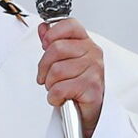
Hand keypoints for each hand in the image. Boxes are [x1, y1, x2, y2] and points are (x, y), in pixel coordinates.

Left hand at [36, 18, 103, 137]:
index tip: (46, 44)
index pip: (69, 25)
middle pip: (56, 48)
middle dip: (44, 66)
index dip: (52, 33)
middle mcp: (93, 53)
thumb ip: (53, 43)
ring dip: (50, 84)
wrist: (90, 111)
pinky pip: (60, 89)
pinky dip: (54, 97)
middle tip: (46, 77)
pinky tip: (61, 98)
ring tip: (57, 88)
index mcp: (85, 42)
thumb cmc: (77, 84)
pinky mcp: (92, 87)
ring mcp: (94, 70)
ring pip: (56, 70)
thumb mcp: (64, 60)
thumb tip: (43, 28)